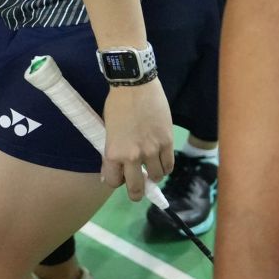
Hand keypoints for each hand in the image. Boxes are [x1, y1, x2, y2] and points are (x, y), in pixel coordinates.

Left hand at [100, 79, 174, 200]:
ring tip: (151, 168)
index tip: (118, 178)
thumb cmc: (116, 104)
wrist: (134, 85)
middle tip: (137, 191)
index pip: (113, 181)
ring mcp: (152, 150)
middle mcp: (133, 156)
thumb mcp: (108, 130)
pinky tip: (162, 163)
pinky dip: (166, 167)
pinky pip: (169, 165)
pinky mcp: (167, 142)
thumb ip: (113, 151)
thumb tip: (115, 168)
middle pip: (136, 188)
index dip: (115, 181)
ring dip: (153, 175)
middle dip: (135, 193)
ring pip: (157, 177)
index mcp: (113, 153)